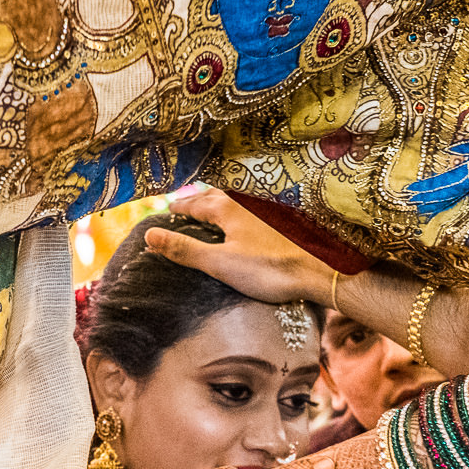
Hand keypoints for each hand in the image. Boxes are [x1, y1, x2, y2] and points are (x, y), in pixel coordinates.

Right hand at [145, 188, 331, 305]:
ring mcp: (268, 210)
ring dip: (221, 201)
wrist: (319, 271)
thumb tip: (149, 235)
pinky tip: (248, 221)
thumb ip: (185, 249)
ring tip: (213, 207)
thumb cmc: (270, 269)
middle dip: (198, 200)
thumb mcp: (220, 263)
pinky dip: (242, 211)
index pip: (195, 204)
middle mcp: (247, 203)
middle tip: (186, 205)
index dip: (179, 208)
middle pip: (215, 197)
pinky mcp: (285, 220)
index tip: (168, 210)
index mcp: (228, 210)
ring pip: (237, 200)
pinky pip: (255, 209)